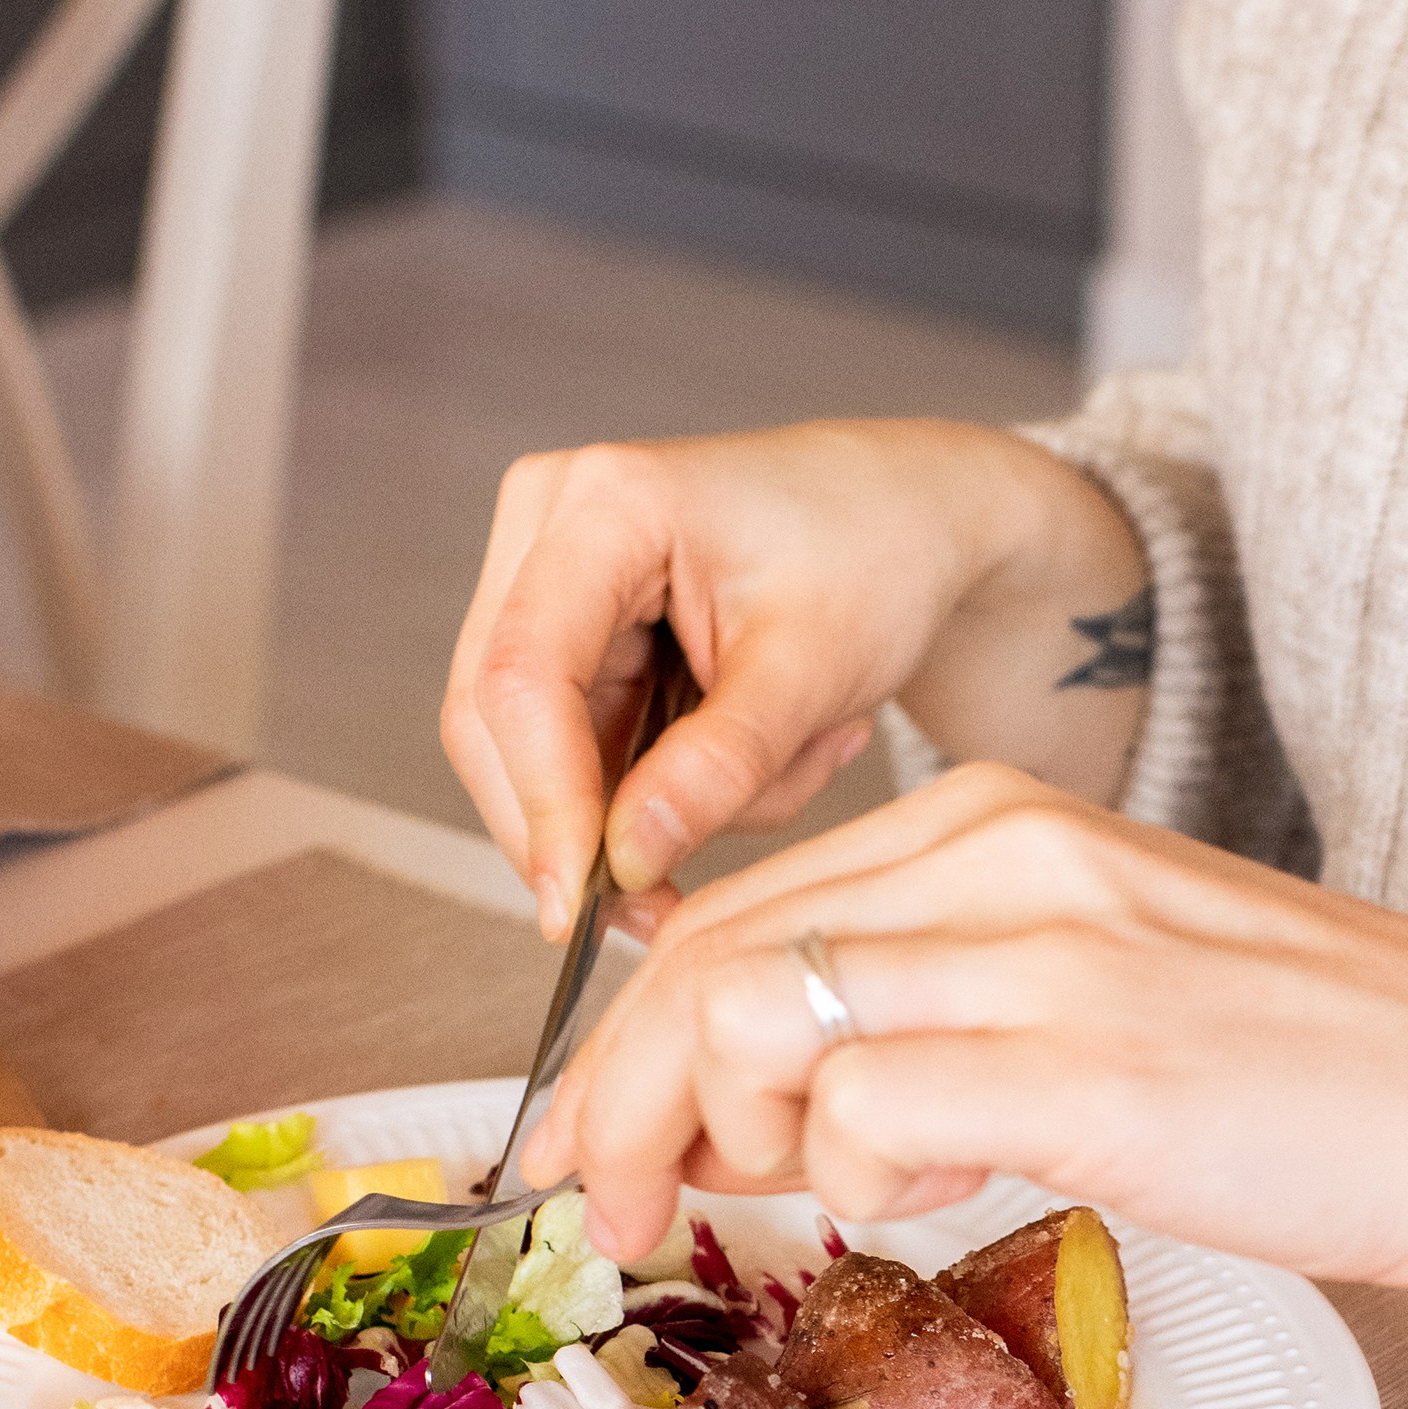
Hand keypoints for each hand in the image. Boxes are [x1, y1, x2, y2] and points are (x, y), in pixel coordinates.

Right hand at [441, 421, 1148, 929]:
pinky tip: (766, 750)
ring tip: (792, 761)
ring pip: (533, 747)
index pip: (524, 673)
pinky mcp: (571, 626)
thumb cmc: (875, 555)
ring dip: (641, 803)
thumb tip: (621, 863)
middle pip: (498, 717)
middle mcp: (551, 520)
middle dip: (580, 825)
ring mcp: (550, 572)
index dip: (540, 800)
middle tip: (667, 907)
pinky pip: (576, 744)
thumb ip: (717, 767)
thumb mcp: (813, 670)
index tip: (574, 906)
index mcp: (607, 500)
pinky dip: (658, 783)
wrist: (909, 514)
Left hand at [534, 761, 1407, 1291]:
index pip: (732, 906)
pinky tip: (926, 1195)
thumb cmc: (1321, 1055)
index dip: (625, 1039)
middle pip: (707, 957)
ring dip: (716, 1144)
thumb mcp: (1106, 969)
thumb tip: (775, 1098)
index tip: (593, 1138)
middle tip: (611, 1210)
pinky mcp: (1095, 1068)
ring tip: (775, 1208)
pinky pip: (866, 1112)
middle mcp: (1005, 857)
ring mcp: (1050, 956)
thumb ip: (947, 996)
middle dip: (616, 1100)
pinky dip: (847, 1178)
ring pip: (756, 1018)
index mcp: (1000, 818)